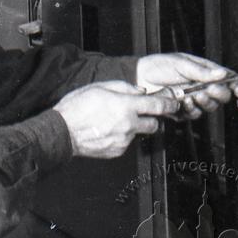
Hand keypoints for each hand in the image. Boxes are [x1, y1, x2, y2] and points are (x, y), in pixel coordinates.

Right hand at [54, 80, 178, 157]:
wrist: (63, 132)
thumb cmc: (78, 106)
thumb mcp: (99, 87)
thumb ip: (123, 87)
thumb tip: (140, 92)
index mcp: (125, 106)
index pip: (156, 106)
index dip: (169, 105)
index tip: (174, 104)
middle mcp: (128, 124)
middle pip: (154, 124)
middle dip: (151, 118)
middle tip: (141, 112)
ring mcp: (124, 140)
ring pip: (139, 133)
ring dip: (134, 127)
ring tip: (116, 121)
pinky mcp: (118, 151)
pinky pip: (127, 142)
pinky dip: (122, 136)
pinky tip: (108, 130)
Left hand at [136, 53, 237, 118]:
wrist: (140, 78)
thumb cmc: (160, 66)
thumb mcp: (181, 63)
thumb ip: (201, 71)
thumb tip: (222, 74)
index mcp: (205, 72)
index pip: (228, 79)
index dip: (236, 85)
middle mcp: (202, 86)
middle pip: (222, 96)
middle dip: (219, 94)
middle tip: (211, 89)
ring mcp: (194, 99)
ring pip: (209, 107)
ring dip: (204, 102)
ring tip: (193, 94)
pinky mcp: (184, 111)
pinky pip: (194, 114)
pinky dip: (190, 109)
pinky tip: (182, 101)